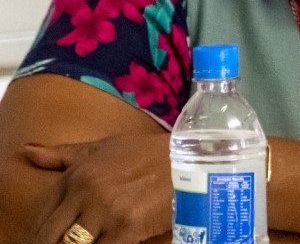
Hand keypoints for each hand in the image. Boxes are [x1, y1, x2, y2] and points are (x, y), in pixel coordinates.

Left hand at [23, 134, 172, 243]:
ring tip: (95, 243)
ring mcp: (106, 210)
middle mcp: (85, 192)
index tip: (54, 238)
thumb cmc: (149, 152)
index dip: (45, 233)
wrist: (192, 157)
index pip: (43, 215)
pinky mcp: (127, 226)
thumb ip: (63, 154)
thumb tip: (27, 150)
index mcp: (75, 175)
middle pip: (52, 235)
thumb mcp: (104, 147)